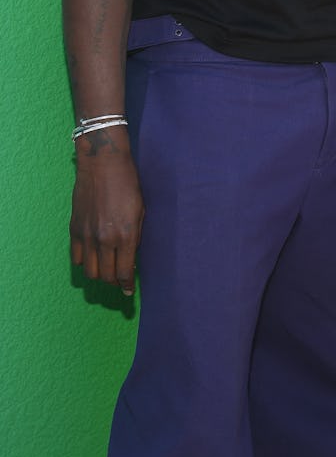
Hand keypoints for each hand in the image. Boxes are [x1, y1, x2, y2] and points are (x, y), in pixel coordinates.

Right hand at [70, 133, 144, 295]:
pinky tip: (92, 258)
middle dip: (115, 283)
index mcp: (125, 235)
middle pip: (107, 276)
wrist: (103, 163)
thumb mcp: (141, 210)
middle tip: (119, 281)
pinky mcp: (74, 229)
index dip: (127, 286)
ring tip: (106, 272)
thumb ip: (135, 237)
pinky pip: (76, 258)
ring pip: (89, 272)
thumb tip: (132, 258)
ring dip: (99, 276)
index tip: (128, 292)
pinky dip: (84, 263)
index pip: (125, 273)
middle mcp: (104, 239)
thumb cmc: (128, 183)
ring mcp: (87, 235)